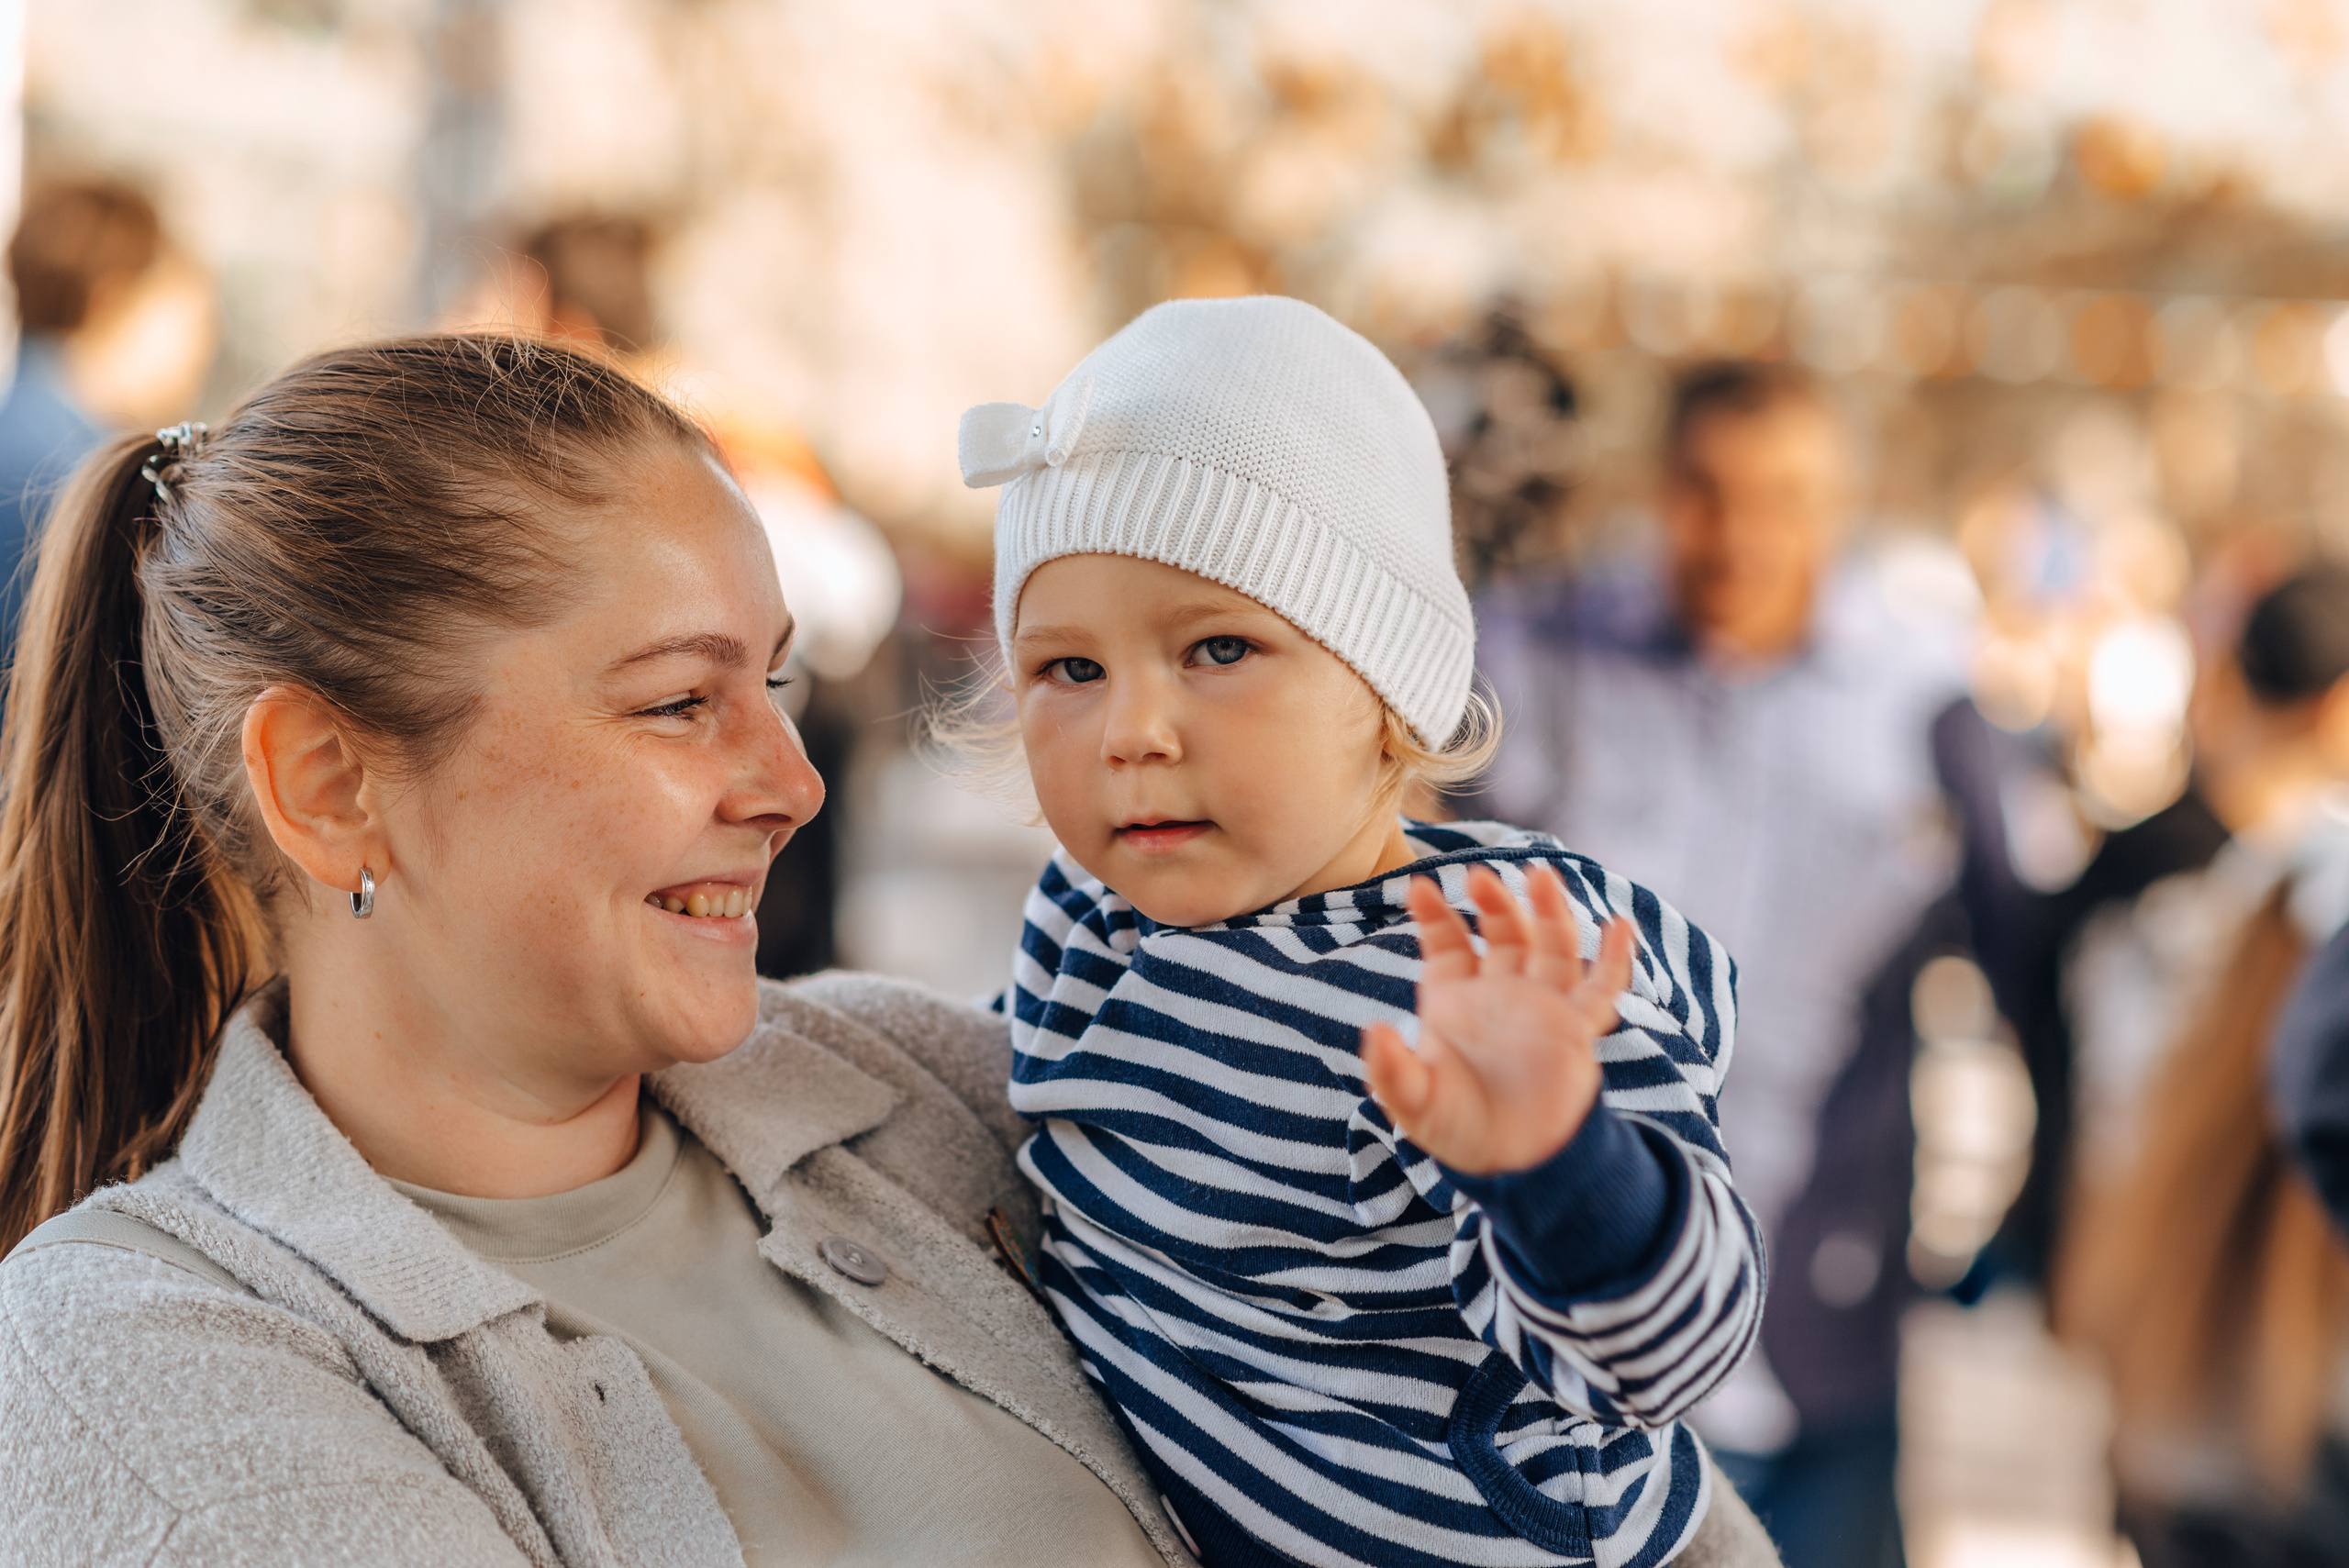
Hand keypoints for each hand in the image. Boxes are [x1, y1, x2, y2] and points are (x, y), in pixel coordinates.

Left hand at [1362, 865, 1635, 1175]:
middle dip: (1494, 904)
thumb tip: (1372, 1032)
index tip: (1419, 888)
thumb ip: (1391, 1070)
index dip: (1435, 917)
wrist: (1510, 1163)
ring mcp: (1541, 1007)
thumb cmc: (1456, 1128)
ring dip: (1549, 911)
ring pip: (1552, 946)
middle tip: (1481, 878)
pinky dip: (1613, 959)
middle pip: (1503, 934)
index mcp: (1455, 1002)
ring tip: (1542, 876)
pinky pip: (1600, 989)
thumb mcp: (1413, 1101)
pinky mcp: (1576, 1030)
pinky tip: (1619, 928)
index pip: (1448, 945)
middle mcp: (1500, 994)